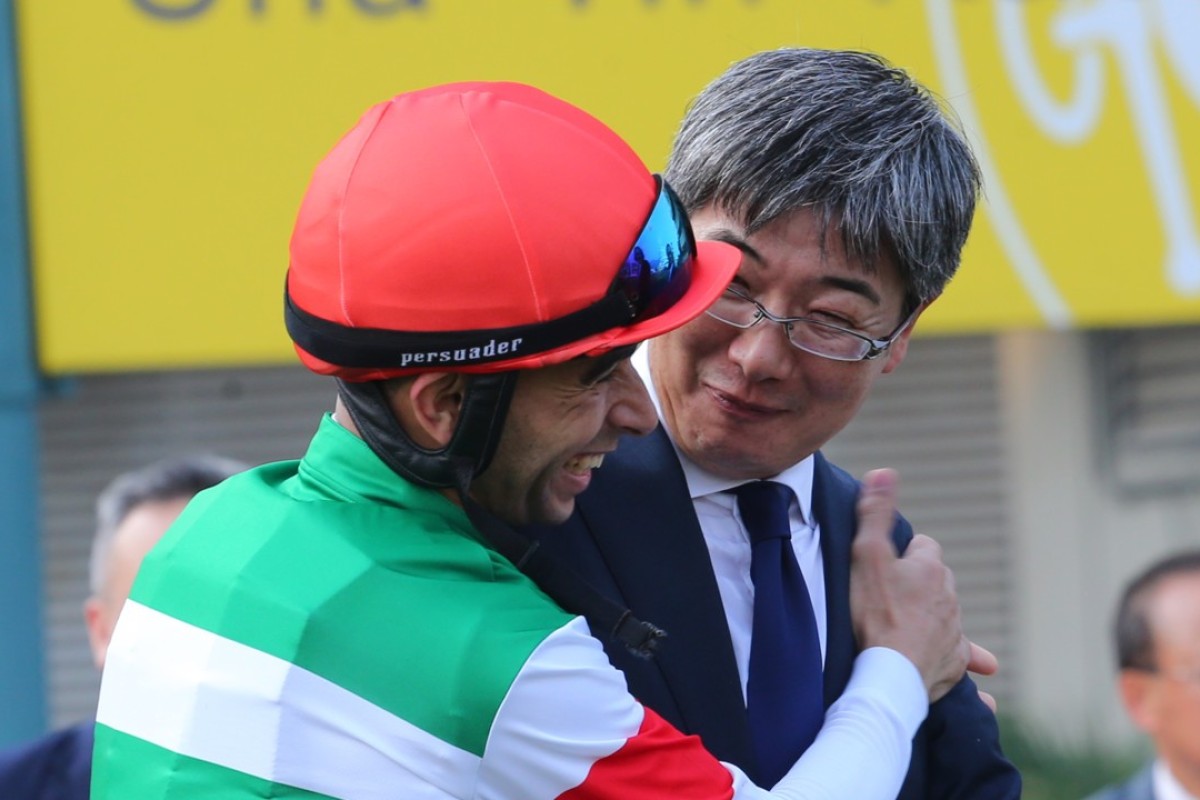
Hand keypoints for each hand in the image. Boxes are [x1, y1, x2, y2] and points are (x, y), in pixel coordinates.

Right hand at [849, 468, 969, 702]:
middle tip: (886, 597)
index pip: (923, 547)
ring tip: (904, 628)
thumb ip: (874, 513)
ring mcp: (954, 631)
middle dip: (917, 585)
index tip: (884, 568)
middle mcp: (950, 596)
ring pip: (946, 615)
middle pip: (935, 581)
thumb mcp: (866, 555)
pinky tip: (977, 672)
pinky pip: (962, 657)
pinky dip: (962, 659)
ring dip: (931, 617)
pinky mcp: (955, 662)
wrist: (890, 673)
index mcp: (930, 568)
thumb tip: (884, 471)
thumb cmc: (875, 614)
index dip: (902, 555)